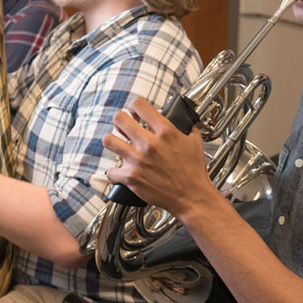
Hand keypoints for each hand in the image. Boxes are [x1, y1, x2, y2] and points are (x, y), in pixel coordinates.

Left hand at [103, 97, 218, 215]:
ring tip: (119, 145)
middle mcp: (149, 144)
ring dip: (113, 142)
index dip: (135, 106)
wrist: (192, 197)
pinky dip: (114, 172)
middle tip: (124, 127)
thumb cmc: (193, 173)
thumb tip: (179, 119)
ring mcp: (138, 160)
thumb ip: (185, 127)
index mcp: (165, 132)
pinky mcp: (131, 177)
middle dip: (121, 120)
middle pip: (119, 118)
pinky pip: (111, 171)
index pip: (140, 105)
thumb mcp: (194, 142)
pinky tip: (121, 172)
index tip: (135, 111)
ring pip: (109, 140)